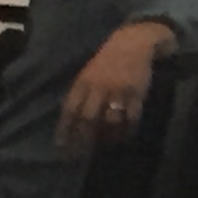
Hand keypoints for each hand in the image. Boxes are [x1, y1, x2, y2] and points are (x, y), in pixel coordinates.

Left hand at [57, 20, 173, 151]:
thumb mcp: (88, 73)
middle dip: (83, 138)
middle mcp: (99, 87)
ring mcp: (118, 91)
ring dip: (108, 136)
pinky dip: (127, 130)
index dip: (65, 129)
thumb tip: (72, 120)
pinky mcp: (136, 93)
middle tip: (82, 154)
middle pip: (88, 118)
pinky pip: (131, 117)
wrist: (133, 43)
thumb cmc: (107, 60)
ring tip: (106, 144)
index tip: (61, 146)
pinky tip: (124, 136)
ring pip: (110, 120)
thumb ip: (81, 93)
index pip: (70, 109)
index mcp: (84, 82)